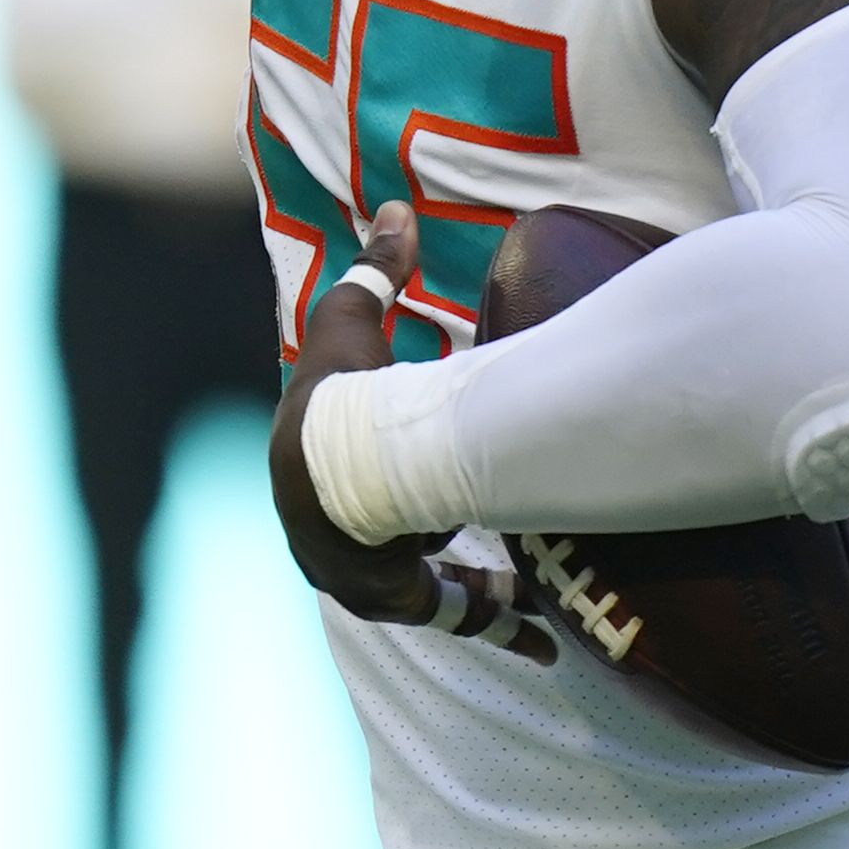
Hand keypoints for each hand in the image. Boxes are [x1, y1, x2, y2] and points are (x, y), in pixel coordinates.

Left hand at [271, 205, 555, 662]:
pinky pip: (452, 616)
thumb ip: (378, 268)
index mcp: (306, 475)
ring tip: (528, 591)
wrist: (344, 466)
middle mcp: (325, 537)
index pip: (346, 483)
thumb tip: (395, 207)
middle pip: (390, 544)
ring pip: (426, 587)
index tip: (427, 480)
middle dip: (435, 546)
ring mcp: (359, 576)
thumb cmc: (342, 391)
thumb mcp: (352, 319)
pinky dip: (498, 625)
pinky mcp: (396, 600)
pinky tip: (543, 641)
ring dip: (476, 592)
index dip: (391, 480)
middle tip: (481, 535)